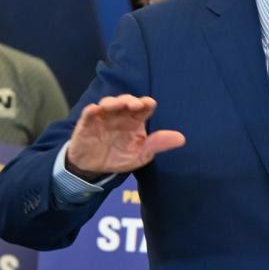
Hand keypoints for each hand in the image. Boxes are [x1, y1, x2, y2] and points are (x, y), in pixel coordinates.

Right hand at [65, 95, 184, 176]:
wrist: (93, 168)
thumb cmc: (118, 157)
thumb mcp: (140, 155)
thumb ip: (157, 145)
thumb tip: (181, 139)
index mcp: (134, 121)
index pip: (143, 108)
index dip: (146, 104)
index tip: (149, 104)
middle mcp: (119, 115)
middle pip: (126, 102)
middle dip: (130, 100)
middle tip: (133, 105)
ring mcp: (103, 117)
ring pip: (108, 103)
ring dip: (112, 102)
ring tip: (117, 105)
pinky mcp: (86, 124)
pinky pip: (88, 114)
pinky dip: (92, 110)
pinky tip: (95, 110)